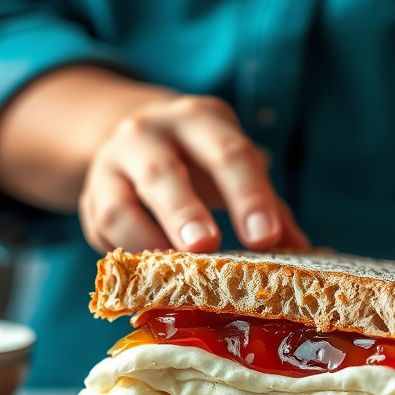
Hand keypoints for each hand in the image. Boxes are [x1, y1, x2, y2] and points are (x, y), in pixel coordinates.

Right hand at [79, 94, 307, 253]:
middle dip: (185, 212)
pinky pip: (101, 229)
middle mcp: (148, 134)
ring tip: (173, 270)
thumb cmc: (201, 161)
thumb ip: (268, 206)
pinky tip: (150, 273)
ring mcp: (112, 165)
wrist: (135, 138)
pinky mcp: (90, 198)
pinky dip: (126, 253)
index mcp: (200, 121)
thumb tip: (303, 249)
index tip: (265, 237)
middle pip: (163, 173)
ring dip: (146, 239)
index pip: (229, 154)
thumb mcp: (235, 167)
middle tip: (207, 247)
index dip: (249, 196)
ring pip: (120, 204)